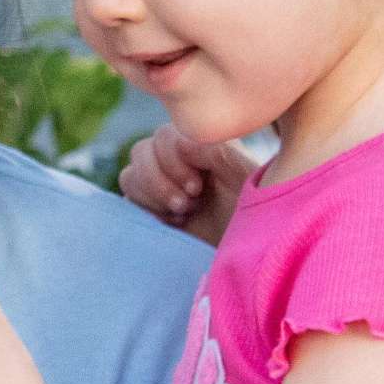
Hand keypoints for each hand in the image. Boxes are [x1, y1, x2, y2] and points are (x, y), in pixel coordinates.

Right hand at [118, 126, 254, 245]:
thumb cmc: (254, 208)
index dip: (174, 162)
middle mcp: (176, 159)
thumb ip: (214, 150)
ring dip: (153, 197)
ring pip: (129, 176)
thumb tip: (179, 144)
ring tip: (183, 214)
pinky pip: (128, 201)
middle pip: (141, 151)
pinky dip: (147, 212)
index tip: (197, 189)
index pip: (164, 137)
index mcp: (199, 142)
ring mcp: (160, 183)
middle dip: (159, 182)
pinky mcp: (150, 207)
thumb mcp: (241, 174)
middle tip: (188, 205)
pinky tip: (173, 223)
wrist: (250, 247)